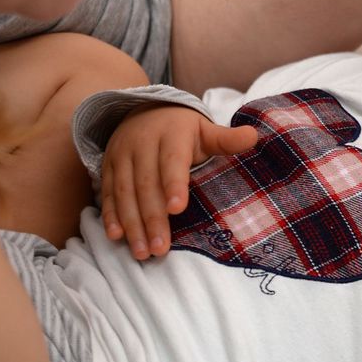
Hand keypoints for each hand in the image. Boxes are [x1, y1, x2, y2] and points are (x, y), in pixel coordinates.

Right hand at [102, 105, 257, 259]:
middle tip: (160, 249)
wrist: (144, 110)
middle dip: (152, 218)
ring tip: (141, 252)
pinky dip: (111, 215)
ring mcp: (122, 155)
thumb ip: (226, 139)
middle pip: (146, 184)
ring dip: (132, 224)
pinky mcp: (108, 166)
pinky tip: (116, 236)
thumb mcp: (204, 130)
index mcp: (171, 135)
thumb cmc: (182, 130)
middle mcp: (143, 144)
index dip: (174, 184)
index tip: (178, 209)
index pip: (172, 161)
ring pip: (124, 192)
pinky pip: (107, 192)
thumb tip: (253, 136)